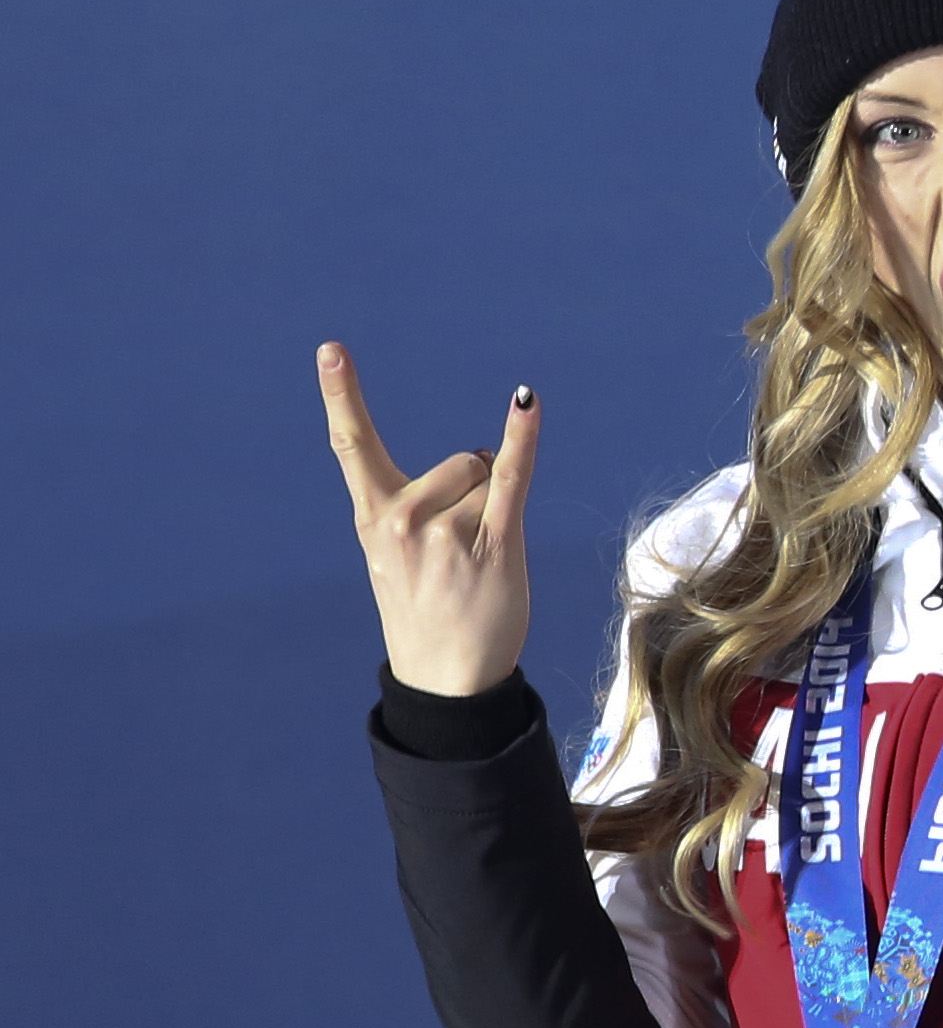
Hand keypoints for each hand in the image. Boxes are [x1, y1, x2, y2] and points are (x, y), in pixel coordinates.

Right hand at [320, 344, 537, 697]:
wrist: (443, 677)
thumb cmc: (426, 609)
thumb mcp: (398, 555)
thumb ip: (421, 502)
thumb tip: (481, 455)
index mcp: (373, 517)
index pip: (352, 444)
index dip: (341, 394)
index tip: (331, 350)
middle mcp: (402, 520)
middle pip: (460, 463)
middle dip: (474, 489)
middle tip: (461, 548)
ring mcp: (446, 533)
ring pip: (488, 478)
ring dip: (496, 509)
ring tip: (478, 560)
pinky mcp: (493, 544)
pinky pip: (512, 477)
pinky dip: (522, 438)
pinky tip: (526, 403)